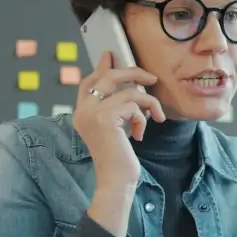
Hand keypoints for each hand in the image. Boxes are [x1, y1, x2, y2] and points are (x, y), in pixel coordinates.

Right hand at [73, 51, 165, 186]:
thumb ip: (116, 107)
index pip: (88, 82)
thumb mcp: (116, 128)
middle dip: (133, 73)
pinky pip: (133, 105)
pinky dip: (143, 118)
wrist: (115, 180)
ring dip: (148, 103)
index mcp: (81, 114)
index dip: (101, 68)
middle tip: (152, 78)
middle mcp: (83, 111)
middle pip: (108, 77)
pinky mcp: (105, 118)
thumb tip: (129, 85)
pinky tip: (139, 135)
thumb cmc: (119, 158)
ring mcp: (92, 114)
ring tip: (154, 118)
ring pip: (129, 92)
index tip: (111, 55)